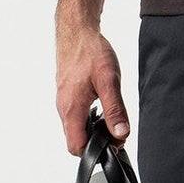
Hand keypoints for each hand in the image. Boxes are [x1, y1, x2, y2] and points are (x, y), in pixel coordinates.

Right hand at [56, 23, 131, 155]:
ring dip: (93, 130)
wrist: (77, 31)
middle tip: (116, 130)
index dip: (95, 151)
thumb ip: (115, 110)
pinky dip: (88, 119)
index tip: (114, 142)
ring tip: (111, 118)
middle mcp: (63, 108)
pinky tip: (102, 106)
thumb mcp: (109, 81)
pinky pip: (75, 116)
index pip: (76, 147)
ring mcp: (63, 102)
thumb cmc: (91, 52)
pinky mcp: (66, 95)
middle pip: (75, 140)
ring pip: (75, 129)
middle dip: (96, 142)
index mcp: (71, 108)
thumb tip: (120, 134)